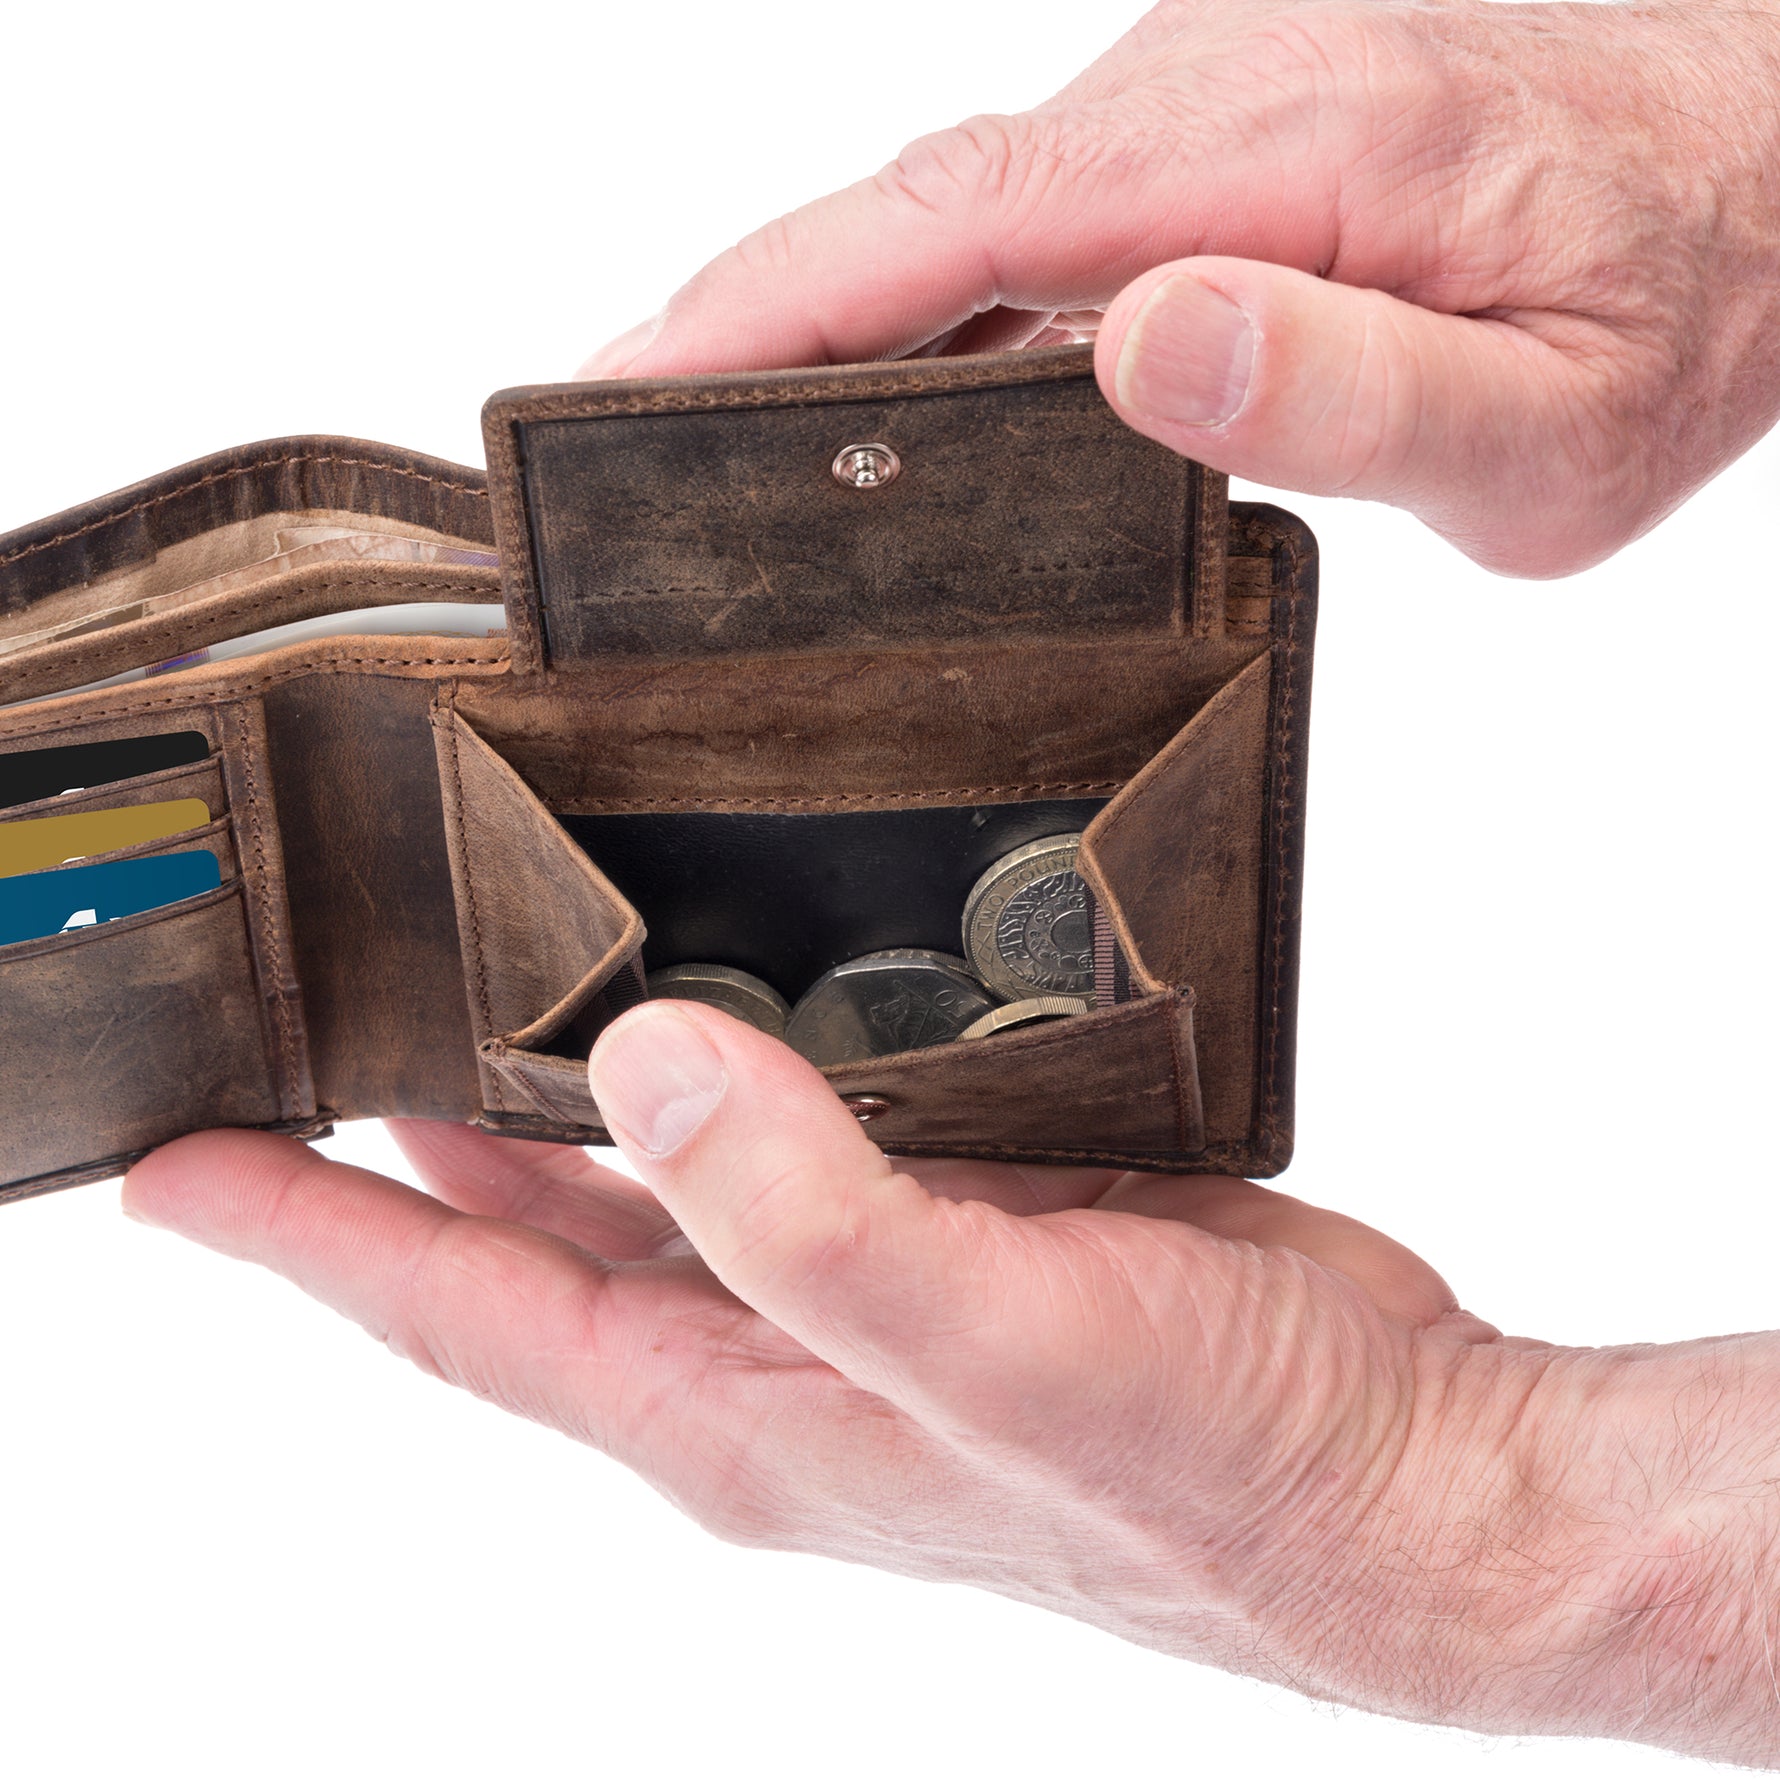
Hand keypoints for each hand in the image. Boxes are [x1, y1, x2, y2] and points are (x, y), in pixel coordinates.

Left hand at [125, 1004, 1779, 1763]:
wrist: (1407, 1483)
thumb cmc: (1221, 1474)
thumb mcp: (1000, 1347)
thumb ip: (812, 1219)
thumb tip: (641, 1068)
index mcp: (734, 1402)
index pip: (453, 1314)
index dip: (300, 1236)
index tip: (168, 1170)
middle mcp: (772, 1349)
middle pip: (522, 1241)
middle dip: (391, 1153)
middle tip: (288, 1038)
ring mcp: (862, 1290)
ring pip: (656, 1176)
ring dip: (552, 1095)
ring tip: (460, 989)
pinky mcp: (959, 1225)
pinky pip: (791, 1129)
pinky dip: (728, 1064)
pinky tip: (717, 991)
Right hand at [582, 0, 1779, 575]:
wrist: (1774, 159)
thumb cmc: (1684, 299)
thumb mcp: (1552, 418)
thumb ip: (1352, 392)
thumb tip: (1139, 343)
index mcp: (1276, 162)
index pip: (957, 223)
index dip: (772, 301)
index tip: (625, 376)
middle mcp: (1211, 101)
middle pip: (912, 204)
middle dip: (739, 312)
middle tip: (603, 430)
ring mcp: (1201, 105)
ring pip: (954, 208)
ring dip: (816, 308)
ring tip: (693, 432)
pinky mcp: (1209, 131)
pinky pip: (1023, 212)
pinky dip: (919, 297)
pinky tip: (871, 384)